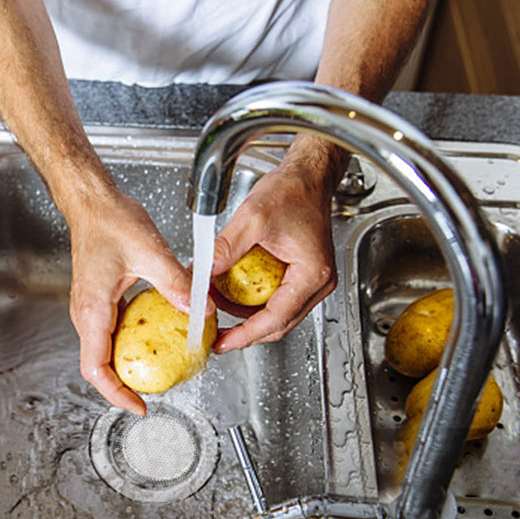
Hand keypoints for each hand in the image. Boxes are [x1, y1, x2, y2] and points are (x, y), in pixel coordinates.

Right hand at [66, 186, 202, 415]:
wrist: (92, 202)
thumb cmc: (108, 220)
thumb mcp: (150, 252)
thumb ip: (176, 283)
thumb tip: (201, 310)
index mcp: (93, 309)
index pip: (97, 368)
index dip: (116, 394)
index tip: (139, 406)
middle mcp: (87, 313)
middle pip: (100, 366)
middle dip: (126, 385)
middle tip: (155, 393)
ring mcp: (91, 308)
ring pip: (105, 351)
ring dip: (128, 366)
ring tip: (157, 370)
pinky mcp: (100, 300)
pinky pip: (112, 333)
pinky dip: (130, 344)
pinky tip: (154, 338)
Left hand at [211, 135, 345, 352]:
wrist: (308, 176)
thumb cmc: (293, 191)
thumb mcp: (252, 219)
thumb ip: (226, 249)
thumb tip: (201, 275)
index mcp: (312, 275)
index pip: (276, 319)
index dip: (246, 335)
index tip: (224, 342)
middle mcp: (318, 282)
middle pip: (279, 323)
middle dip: (245, 330)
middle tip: (218, 334)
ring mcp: (312, 280)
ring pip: (278, 313)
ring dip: (248, 316)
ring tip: (219, 308)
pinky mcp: (302, 274)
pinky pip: (278, 298)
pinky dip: (254, 301)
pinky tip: (233, 294)